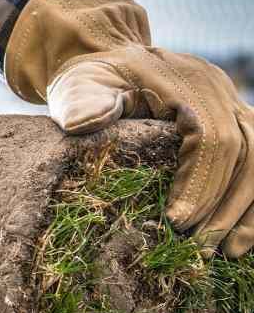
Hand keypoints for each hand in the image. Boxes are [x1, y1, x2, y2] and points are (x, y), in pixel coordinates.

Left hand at [5, 0, 253, 257]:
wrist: (106, 60)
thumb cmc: (87, 82)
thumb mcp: (76, 87)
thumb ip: (82, 103)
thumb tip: (88, 121)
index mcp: (183, 82)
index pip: (208, 136)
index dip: (200, 182)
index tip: (178, 222)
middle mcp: (216, 90)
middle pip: (244, 149)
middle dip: (224, 204)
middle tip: (201, 248)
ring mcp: (228, 104)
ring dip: (247, 207)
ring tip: (229, 252)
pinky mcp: (230, 120)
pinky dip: (250, 198)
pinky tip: (241, 235)